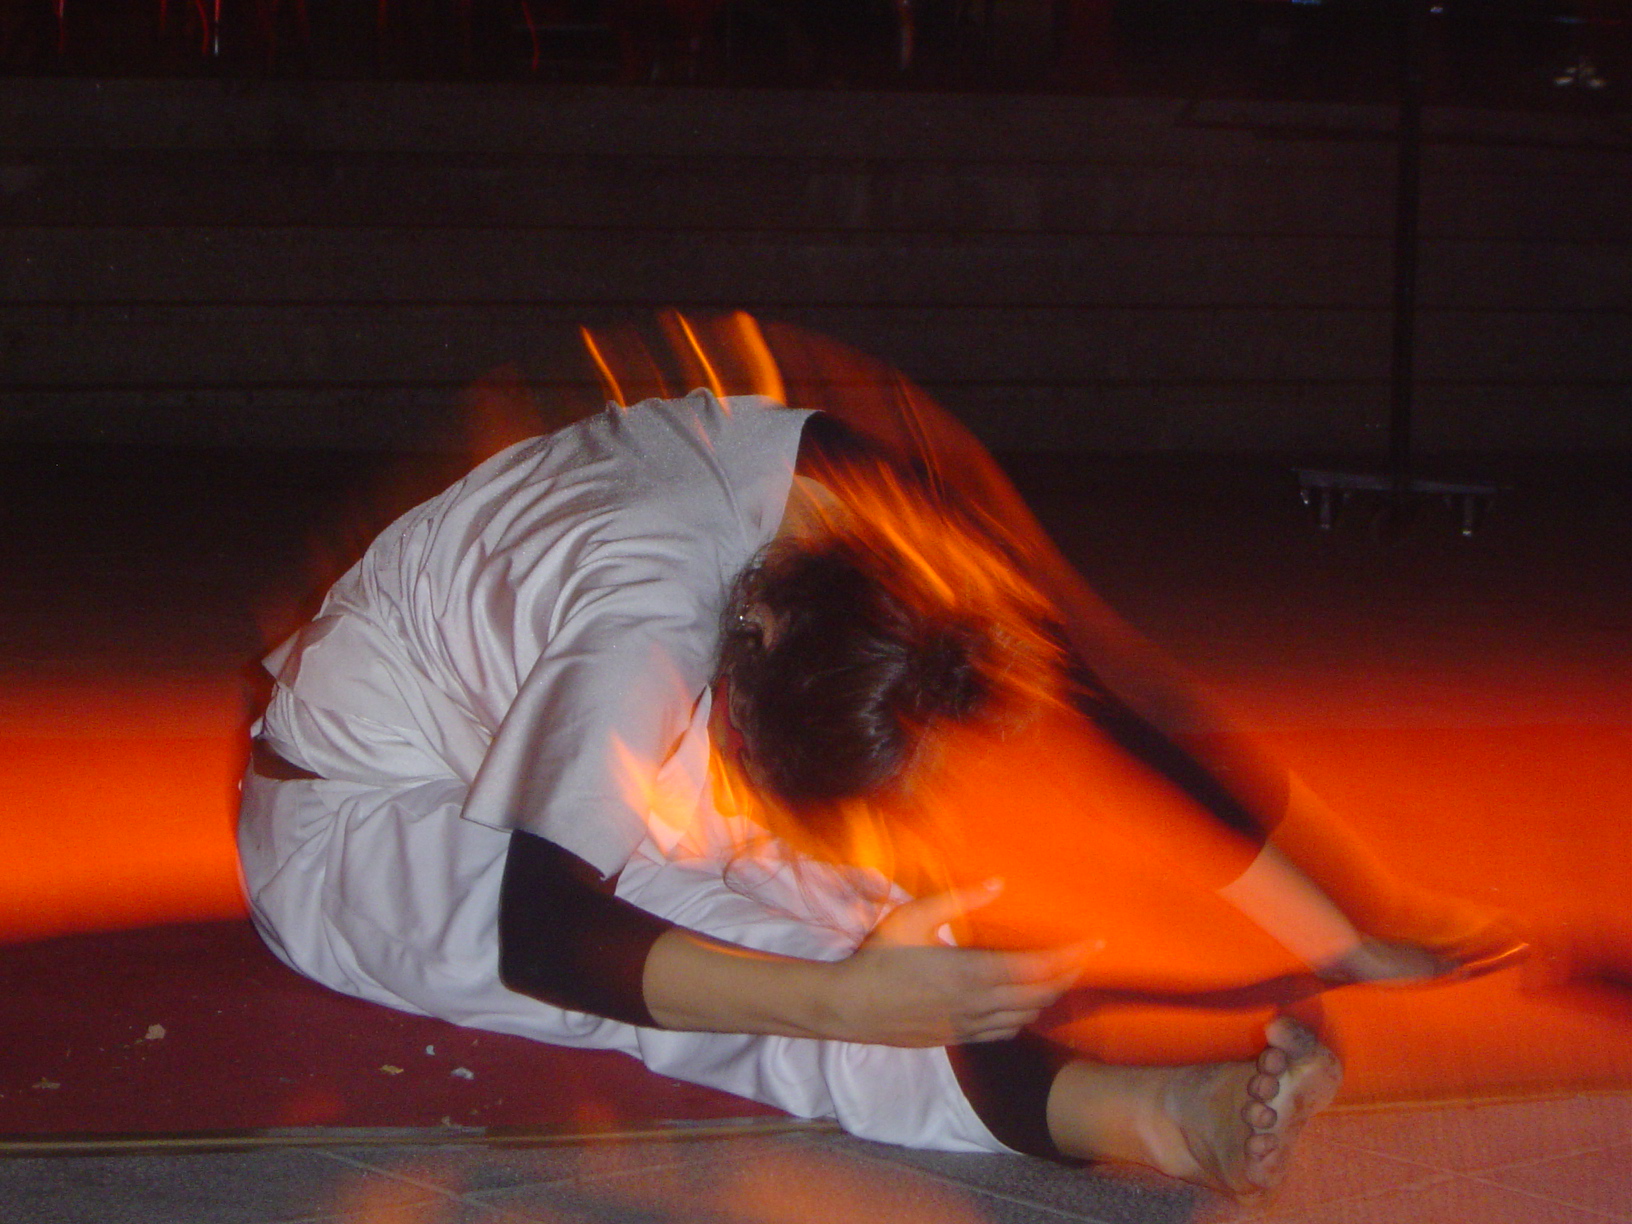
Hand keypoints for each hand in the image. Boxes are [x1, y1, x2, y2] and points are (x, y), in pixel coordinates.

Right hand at [816, 880, 1095, 1046]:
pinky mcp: (958, 1038)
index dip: (1070, 957)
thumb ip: (957, 900)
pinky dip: (1026, 1017)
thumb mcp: (912, 917)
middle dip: (1068, 975)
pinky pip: (1005, 1032)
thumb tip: (998, 883)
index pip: (1036, 967)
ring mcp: (969, 1025)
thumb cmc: (877, 957)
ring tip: (1064, 976)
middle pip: (1040, 994)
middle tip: (1087, 956)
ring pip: (1026, 1016)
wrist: (848, 1008)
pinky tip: (1028, 1006)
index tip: (1094, 943)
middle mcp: (978, 1003)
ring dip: (1050, 997)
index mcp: (970, 971)